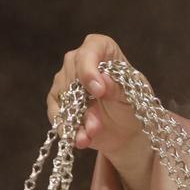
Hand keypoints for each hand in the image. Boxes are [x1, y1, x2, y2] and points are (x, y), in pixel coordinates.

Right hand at [48, 34, 155, 189]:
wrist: (124, 130)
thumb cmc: (132, 105)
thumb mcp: (133, 96)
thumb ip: (118, 87)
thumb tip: (102, 81)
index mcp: (103, 49)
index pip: (91, 49)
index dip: (90, 69)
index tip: (98, 91)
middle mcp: (80, 59)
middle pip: (72, 72)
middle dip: (83, 102)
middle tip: (97, 123)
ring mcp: (66, 79)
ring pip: (63, 95)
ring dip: (77, 119)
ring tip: (92, 134)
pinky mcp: (57, 100)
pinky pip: (55, 112)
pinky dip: (67, 128)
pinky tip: (80, 139)